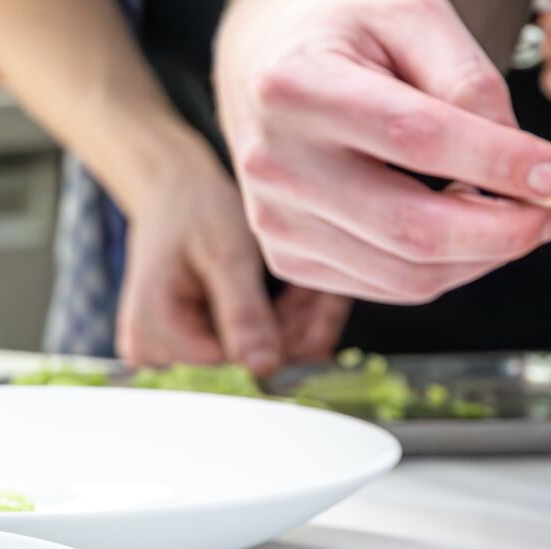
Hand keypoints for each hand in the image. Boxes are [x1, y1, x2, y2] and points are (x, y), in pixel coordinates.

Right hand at [117, 137, 349, 372]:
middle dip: (286, 323)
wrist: (172, 192)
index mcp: (153, 329)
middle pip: (238, 356)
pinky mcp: (176, 342)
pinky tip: (288, 293)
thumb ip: (243, 312)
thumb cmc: (196, 211)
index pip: (234, 357)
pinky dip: (267, 320)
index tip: (316, 291)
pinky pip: (233, 343)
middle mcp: (150, 348)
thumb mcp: (226, 254)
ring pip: (242, 352)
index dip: (282, 328)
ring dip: (283, 321)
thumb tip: (265, 369)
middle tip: (323, 284)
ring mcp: (161, 347)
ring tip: (309, 283)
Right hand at [218, 0, 550, 304]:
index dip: (497, 163)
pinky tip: (460, 228)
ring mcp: (275, 220)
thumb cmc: (342, 32)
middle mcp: (275, 164)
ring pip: (403, 273)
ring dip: (479, 256)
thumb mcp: (407, 15)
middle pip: (409, 226)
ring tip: (511, 216)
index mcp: (297, 88)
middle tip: (549, 212)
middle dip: (501, 230)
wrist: (261, 64)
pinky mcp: (285, 256)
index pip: (415, 138)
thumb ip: (466, 79)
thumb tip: (520, 163)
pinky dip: (441, 269)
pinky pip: (384, 286)